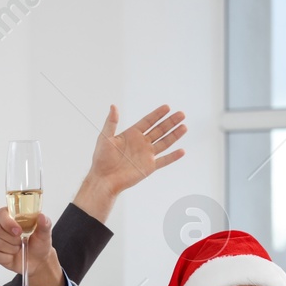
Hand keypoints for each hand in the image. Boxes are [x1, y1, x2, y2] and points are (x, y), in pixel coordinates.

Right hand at [0, 211, 62, 285]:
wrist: (39, 260)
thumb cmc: (39, 243)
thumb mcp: (45, 233)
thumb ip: (44, 223)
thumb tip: (41, 216)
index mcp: (11, 217)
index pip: (1, 214)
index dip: (7, 222)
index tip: (19, 231)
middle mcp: (1, 227)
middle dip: (12, 238)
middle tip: (22, 241)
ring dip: (11, 248)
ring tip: (19, 248)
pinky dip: (6, 258)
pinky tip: (13, 257)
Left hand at [74, 104, 187, 219]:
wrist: (104, 179)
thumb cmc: (101, 159)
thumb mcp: (105, 137)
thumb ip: (111, 122)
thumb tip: (113, 106)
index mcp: (132, 134)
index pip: (148, 121)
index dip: (157, 114)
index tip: (167, 107)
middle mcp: (141, 143)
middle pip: (159, 130)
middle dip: (170, 122)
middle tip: (181, 114)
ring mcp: (146, 155)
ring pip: (164, 143)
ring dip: (174, 135)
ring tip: (184, 126)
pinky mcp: (149, 167)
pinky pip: (164, 161)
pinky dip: (173, 157)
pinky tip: (182, 151)